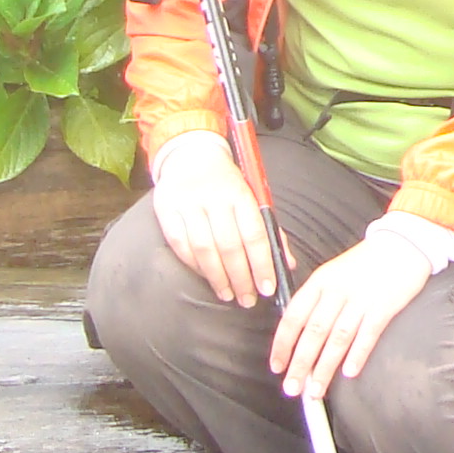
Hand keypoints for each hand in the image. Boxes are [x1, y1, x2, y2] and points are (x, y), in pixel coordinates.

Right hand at [150, 130, 277, 307]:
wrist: (189, 153)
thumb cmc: (227, 181)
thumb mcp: (252, 195)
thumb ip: (269, 229)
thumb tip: (286, 263)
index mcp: (240, 193)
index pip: (254, 234)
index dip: (261, 264)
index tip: (267, 287)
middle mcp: (214, 198)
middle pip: (229, 246)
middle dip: (241, 278)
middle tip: (248, 299)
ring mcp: (188, 204)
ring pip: (204, 249)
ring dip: (218, 277)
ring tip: (229, 294)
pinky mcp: (167, 211)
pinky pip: (181, 246)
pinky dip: (195, 266)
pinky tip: (207, 278)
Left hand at [268, 233, 434, 396]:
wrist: (402, 243)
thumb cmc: (366, 262)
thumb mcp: (333, 272)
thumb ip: (316, 300)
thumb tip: (299, 334)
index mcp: (320, 281)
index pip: (294, 316)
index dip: (283, 344)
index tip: (277, 365)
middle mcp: (337, 290)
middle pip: (314, 332)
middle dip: (300, 364)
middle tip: (292, 388)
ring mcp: (361, 299)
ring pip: (337, 339)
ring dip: (325, 368)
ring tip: (316, 389)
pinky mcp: (384, 307)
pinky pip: (367, 335)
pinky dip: (357, 355)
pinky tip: (349, 372)